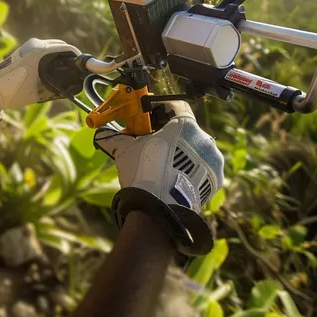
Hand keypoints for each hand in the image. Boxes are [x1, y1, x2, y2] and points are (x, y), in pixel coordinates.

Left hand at [0, 38, 80, 119]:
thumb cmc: (16, 91)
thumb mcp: (40, 91)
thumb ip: (57, 86)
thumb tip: (73, 86)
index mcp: (41, 51)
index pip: (66, 48)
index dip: (77, 56)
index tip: (83, 67)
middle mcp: (36, 44)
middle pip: (59, 45)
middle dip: (69, 56)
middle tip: (75, 69)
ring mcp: (29, 45)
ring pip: (51, 46)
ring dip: (59, 55)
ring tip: (66, 69)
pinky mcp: (23, 50)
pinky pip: (43, 49)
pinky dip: (50, 56)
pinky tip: (53, 68)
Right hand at [93, 101, 223, 255]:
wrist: (160, 210)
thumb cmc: (143, 171)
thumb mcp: (126, 150)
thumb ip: (115, 138)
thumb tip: (102, 134)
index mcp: (185, 124)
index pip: (174, 105)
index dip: (159, 110)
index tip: (147, 118)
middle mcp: (204, 138)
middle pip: (184, 130)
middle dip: (168, 135)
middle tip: (150, 143)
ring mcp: (212, 160)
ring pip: (194, 149)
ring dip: (180, 153)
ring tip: (161, 165)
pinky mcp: (215, 180)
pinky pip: (201, 168)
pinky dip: (189, 170)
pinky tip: (174, 178)